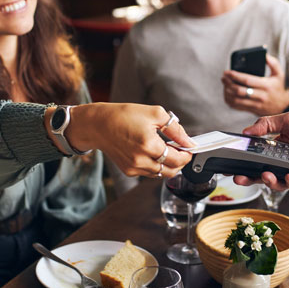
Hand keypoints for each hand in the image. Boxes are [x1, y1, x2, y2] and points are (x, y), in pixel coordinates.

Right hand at [67, 103, 192, 177]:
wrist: (98, 124)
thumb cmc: (124, 116)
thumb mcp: (154, 114)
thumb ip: (175, 129)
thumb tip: (189, 141)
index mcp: (148, 145)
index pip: (177, 160)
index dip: (187, 155)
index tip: (190, 149)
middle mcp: (141, 160)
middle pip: (171, 171)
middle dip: (180, 162)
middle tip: (182, 151)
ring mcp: (134, 168)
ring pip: (161, 174)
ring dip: (169, 165)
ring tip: (168, 150)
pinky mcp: (128, 171)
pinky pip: (149, 173)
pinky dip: (156, 166)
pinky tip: (154, 153)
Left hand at [222, 55, 288, 115]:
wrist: (282, 106)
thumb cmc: (278, 87)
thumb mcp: (279, 74)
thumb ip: (273, 63)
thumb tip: (264, 55)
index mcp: (266, 85)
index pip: (248, 81)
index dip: (235, 76)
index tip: (227, 71)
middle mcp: (260, 96)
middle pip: (240, 91)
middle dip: (228, 83)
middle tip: (223, 77)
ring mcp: (255, 105)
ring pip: (236, 100)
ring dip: (227, 92)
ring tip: (224, 84)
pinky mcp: (251, 110)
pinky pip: (236, 106)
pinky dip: (229, 100)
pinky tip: (227, 93)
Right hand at [232, 113, 288, 194]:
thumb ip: (267, 124)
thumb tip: (246, 131)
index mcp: (279, 149)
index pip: (258, 158)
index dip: (246, 162)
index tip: (235, 164)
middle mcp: (286, 164)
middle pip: (263, 174)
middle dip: (250, 178)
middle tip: (239, 178)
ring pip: (277, 183)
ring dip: (269, 180)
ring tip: (266, 174)